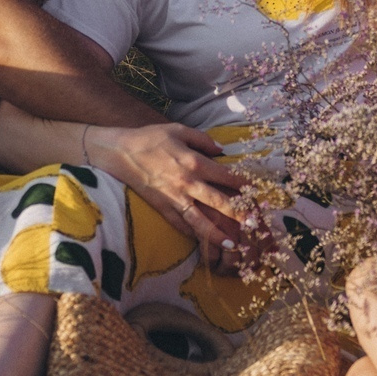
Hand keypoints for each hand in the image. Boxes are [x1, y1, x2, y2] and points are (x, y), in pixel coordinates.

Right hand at [91, 122, 246, 270]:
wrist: (119, 152)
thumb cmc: (149, 138)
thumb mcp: (178, 130)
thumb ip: (202, 139)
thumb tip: (221, 150)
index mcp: (193, 162)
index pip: (225, 175)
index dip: (243, 184)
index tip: (257, 192)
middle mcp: (187, 183)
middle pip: (218, 202)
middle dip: (238, 214)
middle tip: (255, 225)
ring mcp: (173, 198)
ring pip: (199, 220)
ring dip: (217, 234)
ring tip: (231, 245)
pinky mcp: (161, 208)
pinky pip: (179, 224)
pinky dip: (192, 234)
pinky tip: (203, 242)